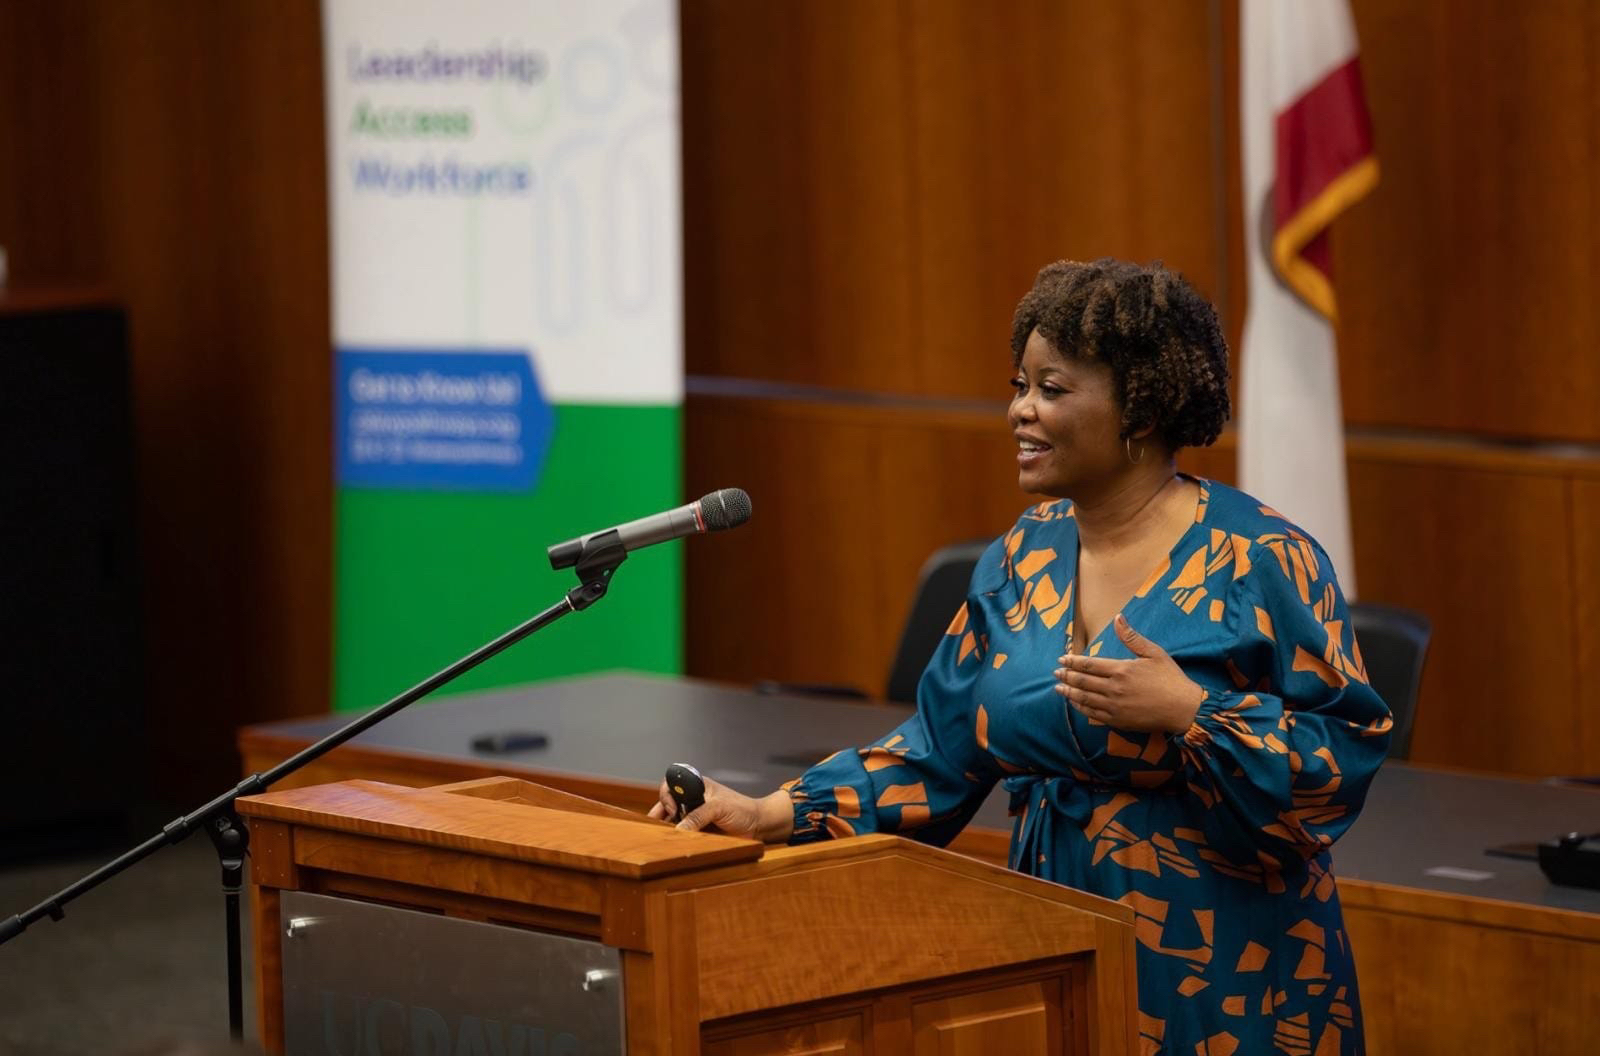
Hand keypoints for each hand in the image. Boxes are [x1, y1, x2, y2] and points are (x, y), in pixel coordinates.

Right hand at [647, 772, 794, 841]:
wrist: (757, 826)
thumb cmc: (742, 809)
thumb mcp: (719, 808)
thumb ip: (699, 816)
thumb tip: (679, 830)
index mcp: (697, 786)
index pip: (671, 784)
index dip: (666, 796)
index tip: (673, 808)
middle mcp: (692, 799)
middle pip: (666, 803)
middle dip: (660, 814)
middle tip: (657, 827)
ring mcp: (693, 816)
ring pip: (672, 820)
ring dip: (668, 829)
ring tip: (664, 838)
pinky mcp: (697, 831)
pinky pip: (682, 834)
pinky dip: (677, 839)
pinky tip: (675, 844)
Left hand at [1055, 613, 1206, 734]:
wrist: (1183, 708)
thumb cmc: (1171, 678)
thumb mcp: (1154, 653)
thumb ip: (1132, 637)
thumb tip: (1118, 617)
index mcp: (1121, 669)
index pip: (1089, 664)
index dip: (1073, 661)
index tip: (1062, 659)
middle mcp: (1114, 688)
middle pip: (1082, 681)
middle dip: (1067, 675)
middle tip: (1056, 672)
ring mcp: (1114, 706)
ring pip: (1084, 698)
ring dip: (1069, 692)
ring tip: (1058, 687)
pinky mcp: (1118, 720)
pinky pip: (1093, 714)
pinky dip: (1080, 707)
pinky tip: (1074, 703)